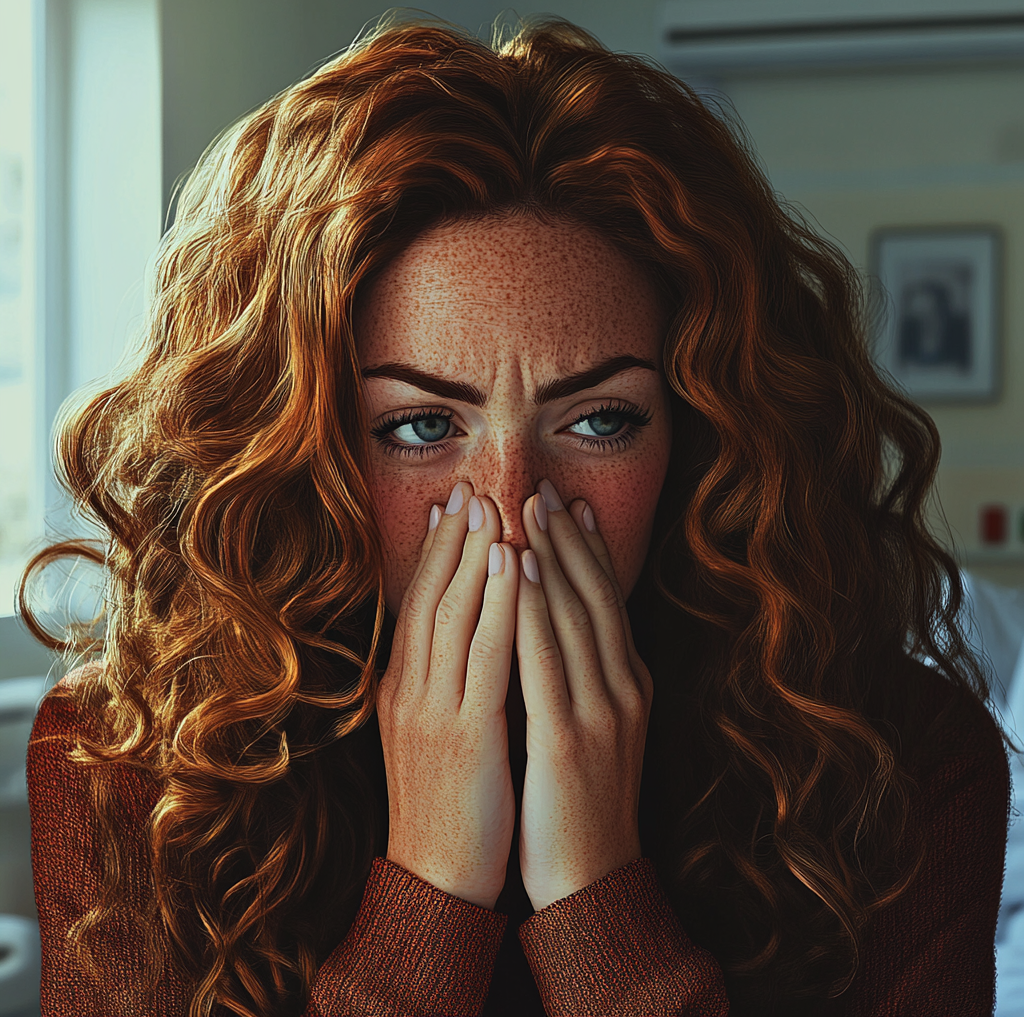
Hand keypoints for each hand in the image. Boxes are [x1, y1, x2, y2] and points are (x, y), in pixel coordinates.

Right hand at [377, 481, 517, 909]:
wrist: (437, 880)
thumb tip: (462, 633)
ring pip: (453, 612)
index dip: (435, 551)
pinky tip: (512, 564)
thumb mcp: (430, 735)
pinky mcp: (465, 732)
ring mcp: (433, 709)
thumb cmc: (446, 806)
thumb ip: (441, 683)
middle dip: (453, 538)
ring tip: (492, 504)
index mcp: (403, 689)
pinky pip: (484, 654)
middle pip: (430, 596)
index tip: (451, 505)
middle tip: (470, 486)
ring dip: (474, 553)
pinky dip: (497, 603)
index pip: (417, 604)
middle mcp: (410, 689)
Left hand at [515, 479, 652, 911]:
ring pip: (574, 616)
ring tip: (529, 508)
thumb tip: (560, 630)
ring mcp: (599, 712)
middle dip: (568, 539)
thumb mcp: (593, 731)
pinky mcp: (568, 738)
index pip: (607, 603)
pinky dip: (534, 610)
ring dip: (551, 556)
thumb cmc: (580, 806)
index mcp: (626, 687)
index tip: (571, 506)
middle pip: (593, 597)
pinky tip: (521, 572)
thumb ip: (582, 680)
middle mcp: (620, 690)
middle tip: (546, 488)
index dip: (589, 550)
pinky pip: (547, 660)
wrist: (591, 882)